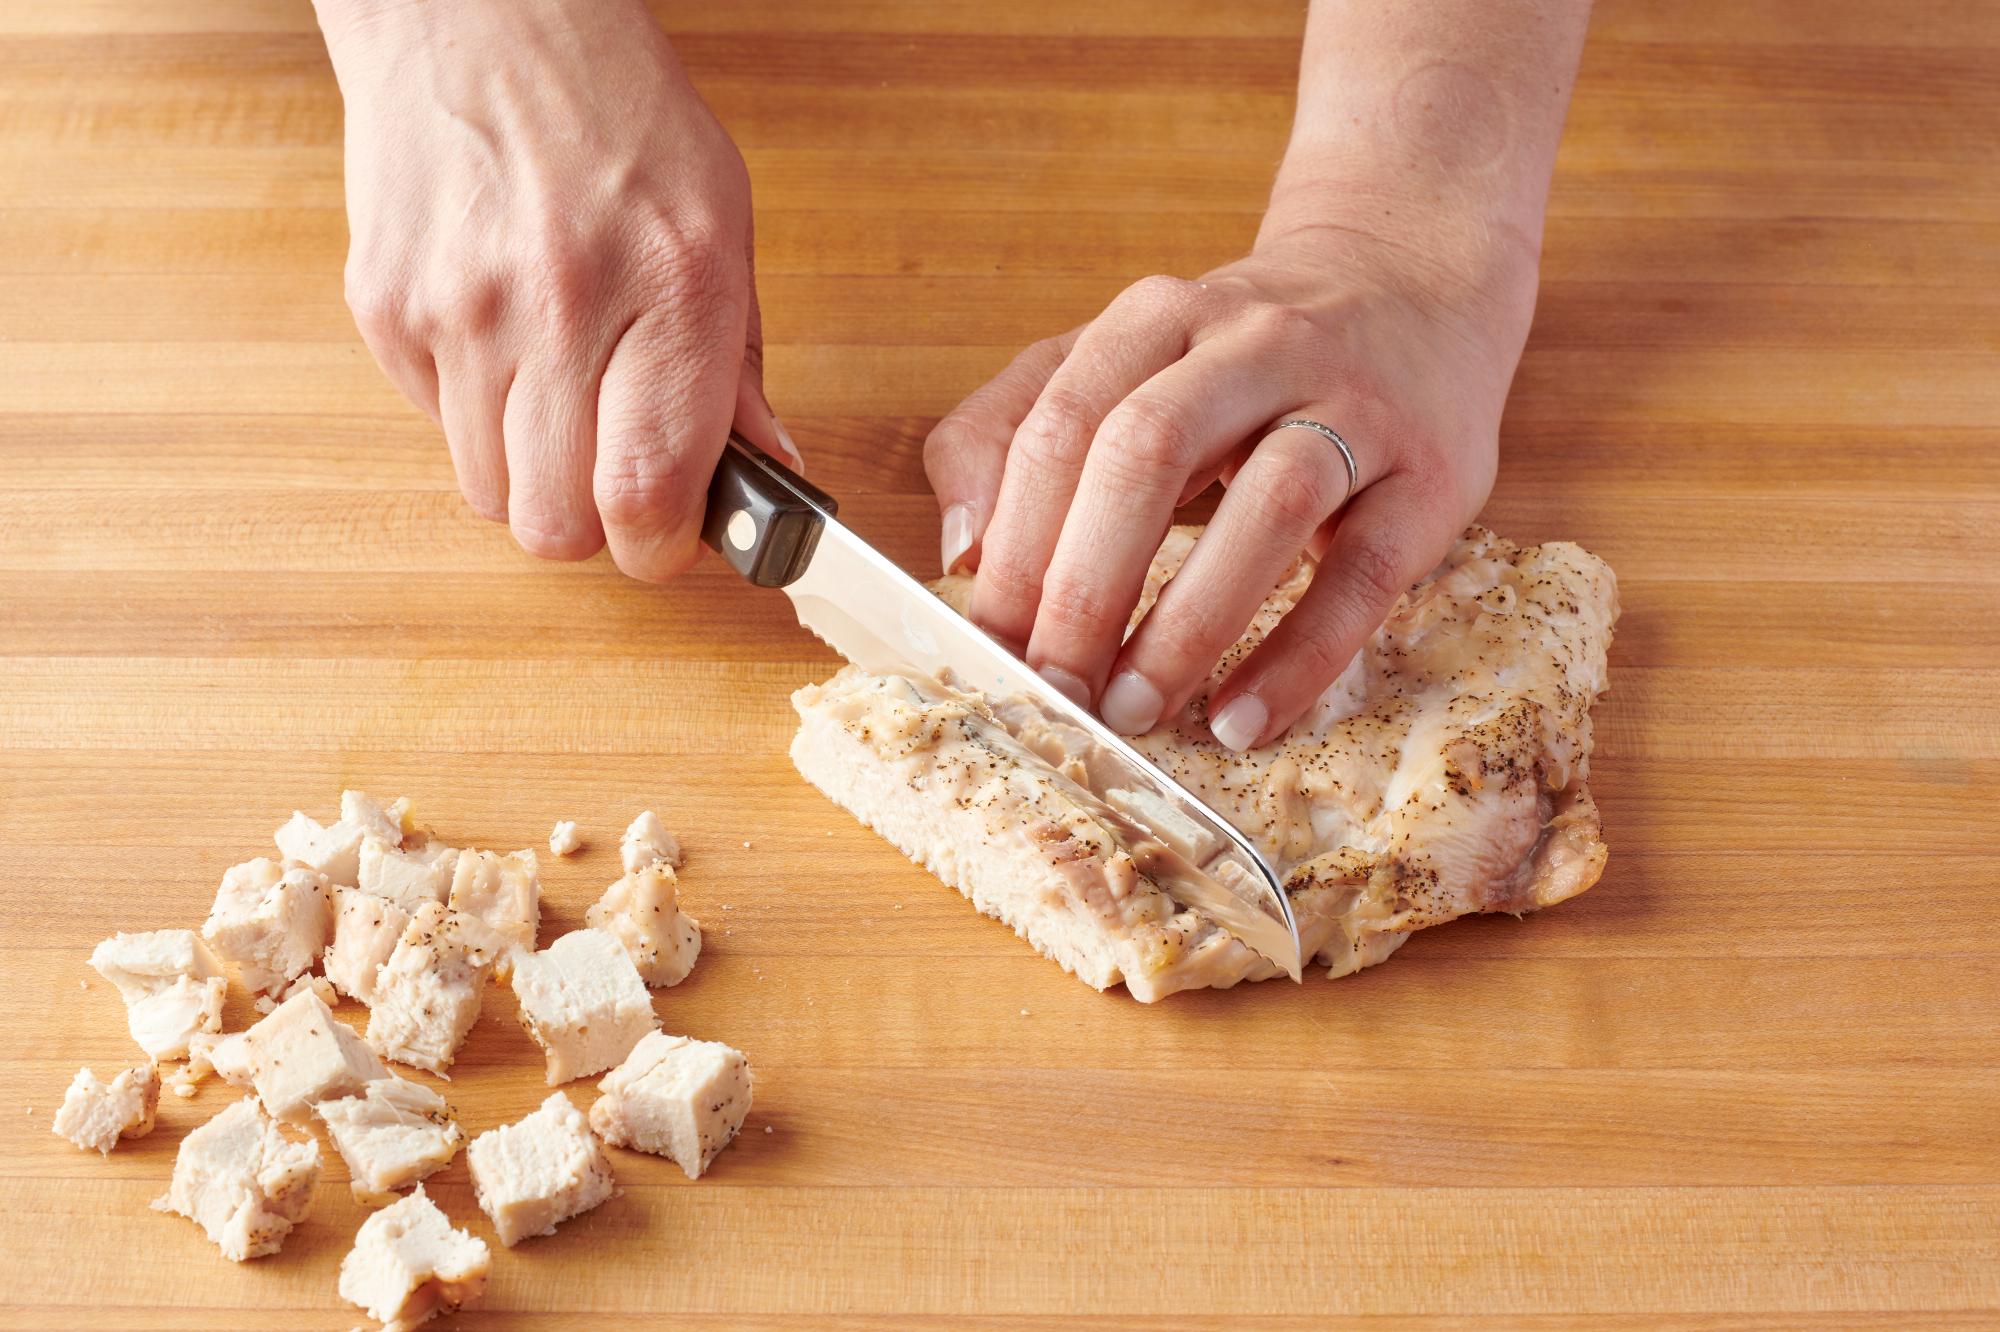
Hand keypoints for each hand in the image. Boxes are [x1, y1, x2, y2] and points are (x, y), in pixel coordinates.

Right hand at [317, 0, 794, 578]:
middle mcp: (558, 304)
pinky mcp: (385, 310)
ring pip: (490, 492)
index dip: (659, 548)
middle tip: (617, 477)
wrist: (477, 19)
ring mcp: (456, 311)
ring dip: (533, 474)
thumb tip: (764, 477)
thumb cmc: (615, 117)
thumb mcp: (723, 225)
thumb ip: (738, 369)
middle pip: (555, 522)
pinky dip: (476, 417)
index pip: (647, 492)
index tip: (670, 538)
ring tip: (562, 396)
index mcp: (671, 285)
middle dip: (594, 524)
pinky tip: (506, 344)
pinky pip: (437, 431)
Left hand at [922, 223, 1536, 748]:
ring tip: (1134, 709)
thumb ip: (1014, 429)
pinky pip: (1364, 575)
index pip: (1065, 424)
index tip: (989, 642)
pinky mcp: (1430, 477)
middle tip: (1053, 687)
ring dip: (1187, 622)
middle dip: (1085, 585)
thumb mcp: (1121, 363)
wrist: (1418, 286)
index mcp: (1160, 316)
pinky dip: (1298, 657)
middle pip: (1149, 452)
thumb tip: (962, 550)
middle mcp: (1257, 344)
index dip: (1017, 542)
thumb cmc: (1240, 360)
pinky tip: (1241, 718)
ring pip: (1269, 503)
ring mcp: (1355, 405)